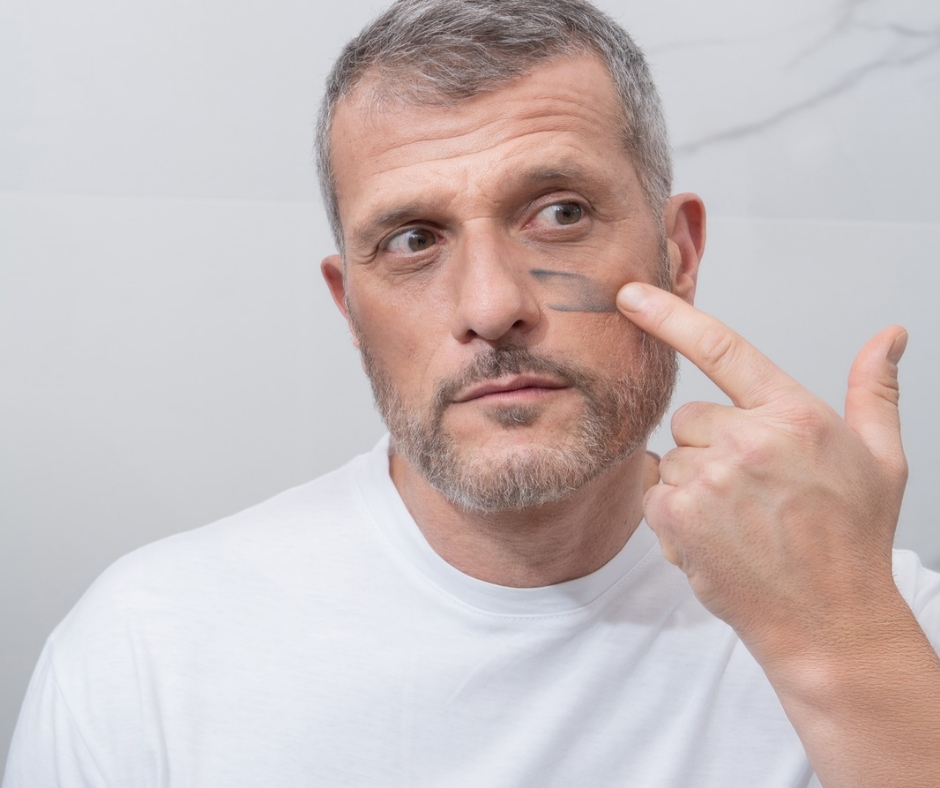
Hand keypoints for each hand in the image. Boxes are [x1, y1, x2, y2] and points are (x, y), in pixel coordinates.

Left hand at [617, 282, 908, 667]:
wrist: (828, 620)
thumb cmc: (852, 540)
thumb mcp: (880, 459)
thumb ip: (874, 391)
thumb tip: (888, 337)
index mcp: (794, 415)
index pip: (722, 348)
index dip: (669, 315)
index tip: (630, 294)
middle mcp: (748, 440)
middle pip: (690, 418)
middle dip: (710, 446)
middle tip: (751, 489)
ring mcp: (709, 479)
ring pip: (671, 458)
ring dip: (693, 485)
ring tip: (739, 520)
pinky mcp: (677, 515)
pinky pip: (654, 494)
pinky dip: (675, 515)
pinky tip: (715, 538)